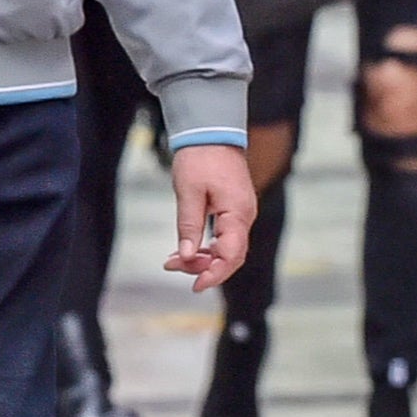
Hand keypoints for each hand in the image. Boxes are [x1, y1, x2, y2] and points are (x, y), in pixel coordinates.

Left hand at [165, 143, 255, 290]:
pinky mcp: (234, 210)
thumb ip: (189, 226)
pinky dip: (206, 247)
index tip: (195, 286)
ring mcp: (241, 214)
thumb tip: (186, 257)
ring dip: (202, 258)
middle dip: (203, 267)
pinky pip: (224, 237)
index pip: (231, 256)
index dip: (214, 274)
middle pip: (230, 256)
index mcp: (237, 214)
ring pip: (226, 249)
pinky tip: (186, 249)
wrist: (212, 131)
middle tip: (171, 265)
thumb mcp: (189, 192)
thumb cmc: (200, 157)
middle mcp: (244, 217)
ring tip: (173, 259)